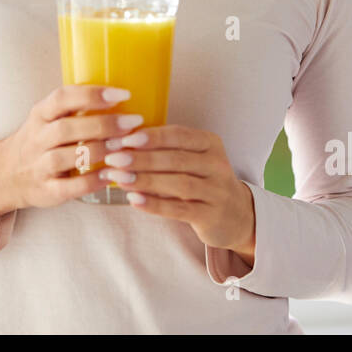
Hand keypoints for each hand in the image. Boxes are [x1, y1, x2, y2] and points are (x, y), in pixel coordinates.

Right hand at [0, 85, 149, 210]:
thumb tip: (122, 95)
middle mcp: (36, 138)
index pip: (62, 98)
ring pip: (66, 157)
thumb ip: (75, 107)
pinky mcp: (45, 191)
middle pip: (66, 128)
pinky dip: (92, 181)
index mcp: (40, 114)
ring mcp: (38, 166)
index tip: (122, 94)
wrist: (6, 174)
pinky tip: (112, 175)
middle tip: (133, 122)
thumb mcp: (48, 117)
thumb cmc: (39, 141)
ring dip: (98, 150)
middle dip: (103, 124)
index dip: (92, 95)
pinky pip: (69, 187)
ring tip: (125, 146)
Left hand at [99, 124, 255, 255]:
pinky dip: (155, 204)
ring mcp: (217, 192)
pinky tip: (134, 199)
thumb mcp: (193, 158)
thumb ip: (165, 150)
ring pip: (178, 184)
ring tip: (117, 179)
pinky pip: (179, 209)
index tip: (124, 138)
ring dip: (145, 180)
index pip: (179, 135)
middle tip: (113, 158)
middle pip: (176, 159)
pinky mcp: (211, 216)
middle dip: (141, 158)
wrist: (237, 215)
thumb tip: (122, 142)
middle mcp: (217, 165)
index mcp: (210, 143)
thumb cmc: (203, 180)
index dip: (151, 137)